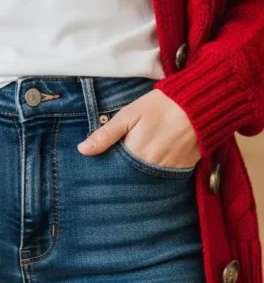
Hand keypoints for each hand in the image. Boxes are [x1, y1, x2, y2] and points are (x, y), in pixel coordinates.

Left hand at [77, 89, 201, 168]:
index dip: (109, 169)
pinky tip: (156, 161)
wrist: (199, 103)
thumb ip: (106, 134)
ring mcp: (170, 170)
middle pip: (132, 179)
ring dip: (141, 174)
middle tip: (122, 163)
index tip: (103, 167)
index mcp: (136, 154)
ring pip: (149, 179)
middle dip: (124, 175)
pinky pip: (167, 177)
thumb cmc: (161, 105)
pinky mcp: (185, 168)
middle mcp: (153, 167)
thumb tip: (82, 150)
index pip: (115, 172)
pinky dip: (159, 172)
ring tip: (140, 161)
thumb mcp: (129, 115)